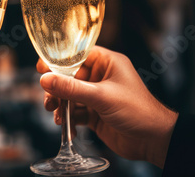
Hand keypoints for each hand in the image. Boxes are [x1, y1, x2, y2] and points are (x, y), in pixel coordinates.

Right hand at [38, 47, 177, 167]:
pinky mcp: (95, 114)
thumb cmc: (137, 111)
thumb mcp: (101, 96)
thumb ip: (71, 88)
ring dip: (60, 104)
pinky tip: (64, 124)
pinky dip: (68, 117)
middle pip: (70, 77)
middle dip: (57, 88)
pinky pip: (75, 111)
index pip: (77, 55)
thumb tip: (45, 79)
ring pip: (70, 96)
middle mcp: (101, 77)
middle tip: (49, 98)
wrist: (153, 140)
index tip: (41, 67)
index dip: (58, 61)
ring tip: (55, 112)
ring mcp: (98, 96)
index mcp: (107, 63)